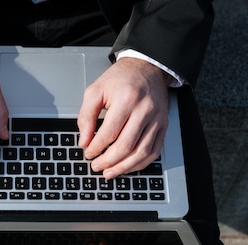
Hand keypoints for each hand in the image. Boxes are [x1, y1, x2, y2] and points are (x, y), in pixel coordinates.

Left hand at [77, 58, 169, 179]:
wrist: (147, 67)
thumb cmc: (121, 78)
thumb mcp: (96, 90)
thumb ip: (86, 116)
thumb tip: (84, 141)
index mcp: (126, 99)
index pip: (109, 133)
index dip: (96, 148)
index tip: (88, 153)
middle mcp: (144, 110)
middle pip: (126, 146)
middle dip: (108, 161)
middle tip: (96, 166)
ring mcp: (157, 119)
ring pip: (142, 152)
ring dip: (124, 167)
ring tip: (110, 172)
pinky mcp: (163, 125)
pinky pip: (154, 151)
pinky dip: (140, 164)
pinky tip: (127, 167)